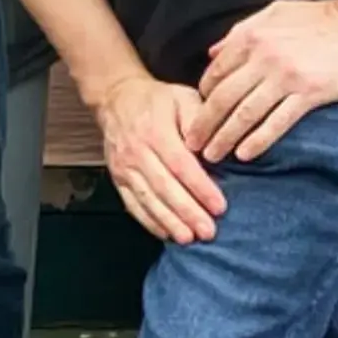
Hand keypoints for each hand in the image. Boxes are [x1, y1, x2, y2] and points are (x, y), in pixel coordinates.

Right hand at [91, 73, 225, 244]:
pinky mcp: (118, 178)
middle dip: (188, 212)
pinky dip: (149, 221)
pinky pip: (132, 204)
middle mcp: (137, 151)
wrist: (117, 98)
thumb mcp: (183, 98)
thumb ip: (198, 122)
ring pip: (147, 199)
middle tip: (209, 231)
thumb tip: (211, 149)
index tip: (219, 206)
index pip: (180, 164)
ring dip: (169, 221)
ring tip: (189, 238)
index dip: (200, 188)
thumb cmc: (158, 101)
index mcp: (155, 131)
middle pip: (164, 187)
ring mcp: (124, 167)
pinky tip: (166, 234)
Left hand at [192, 0, 337, 163]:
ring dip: (225, 137)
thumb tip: (212, 53)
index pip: (215, 73)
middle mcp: (263, 57)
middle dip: (204, 124)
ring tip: (212, 156)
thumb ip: (240, 32)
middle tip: (191, 145)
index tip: (194, 116)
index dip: (201, 98)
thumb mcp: (274, 12)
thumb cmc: (321, 16)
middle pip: (223, 97)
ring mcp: (286, 76)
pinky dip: (258, 140)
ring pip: (245, 113)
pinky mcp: (310, 92)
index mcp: (251, 37)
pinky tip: (245, 154)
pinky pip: (277, 121)